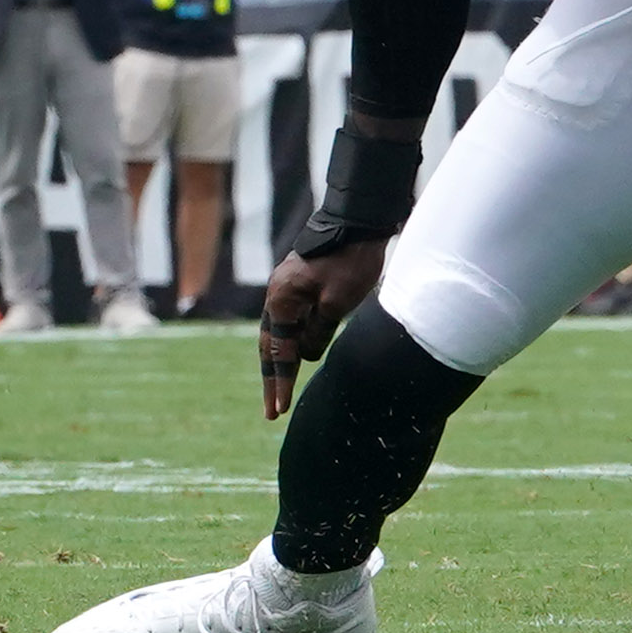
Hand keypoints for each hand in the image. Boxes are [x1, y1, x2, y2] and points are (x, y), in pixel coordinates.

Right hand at [258, 238, 386, 417]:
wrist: (360, 220)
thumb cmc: (350, 260)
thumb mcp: (337, 302)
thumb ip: (317, 332)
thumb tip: (303, 355)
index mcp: (281, 301)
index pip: (279, 352)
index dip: (279, 383)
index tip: (277, 411)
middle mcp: (277, 295)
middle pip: (271, 345)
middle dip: (273, 379)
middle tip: (272, 412)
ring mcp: (288, 288)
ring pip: (281, 332)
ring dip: (282, 359)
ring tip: (282, 389)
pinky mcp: (301, 283)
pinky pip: (294, 319)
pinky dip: (296, 338)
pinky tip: (302, 353)